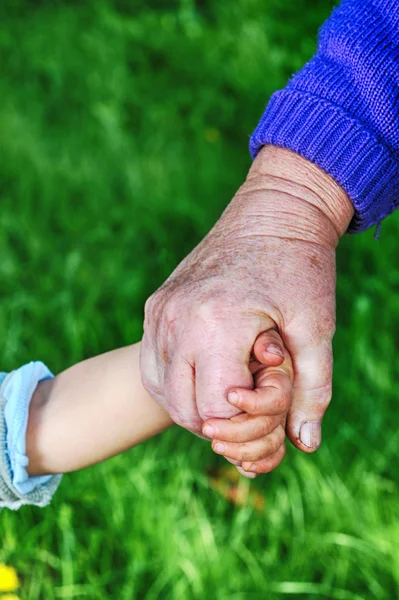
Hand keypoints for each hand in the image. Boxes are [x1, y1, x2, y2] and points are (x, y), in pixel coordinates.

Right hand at [140, 145, 353, 452]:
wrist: (272, 212)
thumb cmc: (299, 269)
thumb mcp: (316, 328)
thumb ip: (313, 389)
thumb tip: (307, 443)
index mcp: (217, 325)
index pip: (218, 411)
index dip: (247, 423)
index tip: (271, 406)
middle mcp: (177, 320)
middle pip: (185, 410)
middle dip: (221, 424)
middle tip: (253, 408)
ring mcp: (160, 313)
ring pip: (163, 393)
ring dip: (196, 407)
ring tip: (231, 392)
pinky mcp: (154, 307)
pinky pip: (153, 366)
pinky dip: (177, 384)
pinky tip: (207, 376)